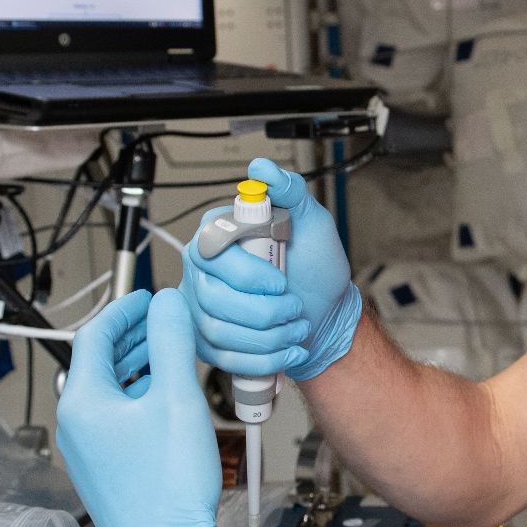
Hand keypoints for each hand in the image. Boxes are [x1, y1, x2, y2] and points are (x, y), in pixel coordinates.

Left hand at [56, 288, 233, 526]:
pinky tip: (169, 400)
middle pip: (100, 363)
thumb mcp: (177, 398)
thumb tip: (167, 305)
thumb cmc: (169, 488)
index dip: (124, 310)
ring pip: (110, 391)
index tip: (148, 299)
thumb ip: (171, 342)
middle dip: (134, 337)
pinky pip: (117, 419)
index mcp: (82, 403)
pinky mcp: (106, 470)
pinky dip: (139, 396)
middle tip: (164, 322)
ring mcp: (88, 451)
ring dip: (139, 367)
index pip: (94, 336)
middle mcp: (76, 426)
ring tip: (172, 356)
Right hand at [182, 157, 362, 381]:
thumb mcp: (312, 221)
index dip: (247, 274)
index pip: (211, 253)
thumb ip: (290, 191)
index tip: (280, 282)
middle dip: (265, 311)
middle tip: (295, 308)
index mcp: (219, 234)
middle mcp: (202, 270)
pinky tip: (287, 350)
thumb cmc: (316, 267)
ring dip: (269, 336)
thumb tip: (263, 168)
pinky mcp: (208, 342)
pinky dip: (264, 359)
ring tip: (295, 327)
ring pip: (220, 331)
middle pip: (213, 298)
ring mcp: (200, 307)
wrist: (326, 313)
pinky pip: (224, 359)